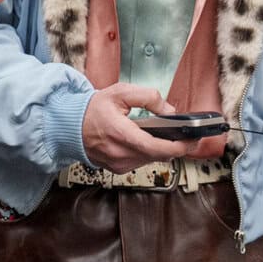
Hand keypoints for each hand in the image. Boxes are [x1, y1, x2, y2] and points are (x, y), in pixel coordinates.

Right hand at [80, 83, 195, 171]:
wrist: (69, 127)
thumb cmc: (92, 110)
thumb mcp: (120, 92)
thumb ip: (148, 97)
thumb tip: (169, 110)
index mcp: (121, 134)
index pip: (158, 148)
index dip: (180, 146)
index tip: (193, 140)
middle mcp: (120, 154)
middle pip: (159, 155)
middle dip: (174, 145)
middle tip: (186, 134)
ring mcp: (118, 164)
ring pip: (151, 159)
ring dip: (160, 149)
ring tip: (164, 135)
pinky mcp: (117, 169)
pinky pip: (141, 162)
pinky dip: (147, 152)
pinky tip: (146, 141)